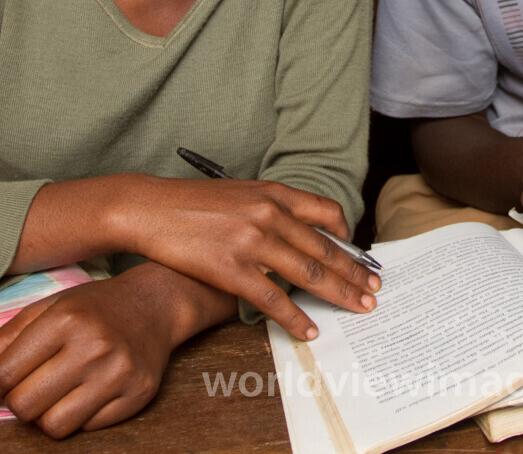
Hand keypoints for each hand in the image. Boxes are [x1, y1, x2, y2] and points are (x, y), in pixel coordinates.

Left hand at [0, 263, 233, 437]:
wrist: (155, 304)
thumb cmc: (94, 306)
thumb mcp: (47, 310)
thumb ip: (3, 342)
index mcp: (66, 320)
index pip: (6, 372)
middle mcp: (94, 346)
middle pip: (26, 405)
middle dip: (17, 402)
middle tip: (27, 388)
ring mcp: (119, 373)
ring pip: (54, 425)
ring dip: (46, 415)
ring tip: (55, 393)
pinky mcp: (138, 395)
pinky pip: (87, 429)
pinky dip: (78, 417)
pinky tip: (85, 393)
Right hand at [117, 177, 380, 340]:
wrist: (148, 208)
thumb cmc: (190, 202)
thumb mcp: (238, 192)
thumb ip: (270, 208)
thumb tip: (295, 232)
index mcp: (273, 193)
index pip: (326, 213)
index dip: (347, 238)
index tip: (358, 255)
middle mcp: (270, 214)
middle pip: (325, 249)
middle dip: (355, 273)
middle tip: (374, 290)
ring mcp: (252, 242)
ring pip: (309, 274)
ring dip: (340, 294)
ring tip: (359, 308)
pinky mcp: (232, 269)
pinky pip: (274, 300)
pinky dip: (296, 318)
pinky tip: (310, 329)